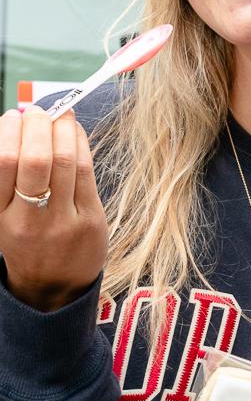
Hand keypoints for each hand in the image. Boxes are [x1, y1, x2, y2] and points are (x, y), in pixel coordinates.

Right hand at [0, 107, 107, 310]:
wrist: (53, 290)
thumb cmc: (27, 243)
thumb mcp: (5, 216)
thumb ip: (10, 178)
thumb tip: (19, 126)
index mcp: (1, 216)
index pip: (3, 164)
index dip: (8, 132)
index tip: (13, 116)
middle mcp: (30, 219)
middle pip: (34, 159)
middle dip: (37, 126)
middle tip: (38, 111)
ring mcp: (63, 220)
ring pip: (65, 161)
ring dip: (62, 128)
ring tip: (59, 113)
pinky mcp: (91, 219)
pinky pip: (87, 171)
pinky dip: (81, 143)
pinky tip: (75, 131)